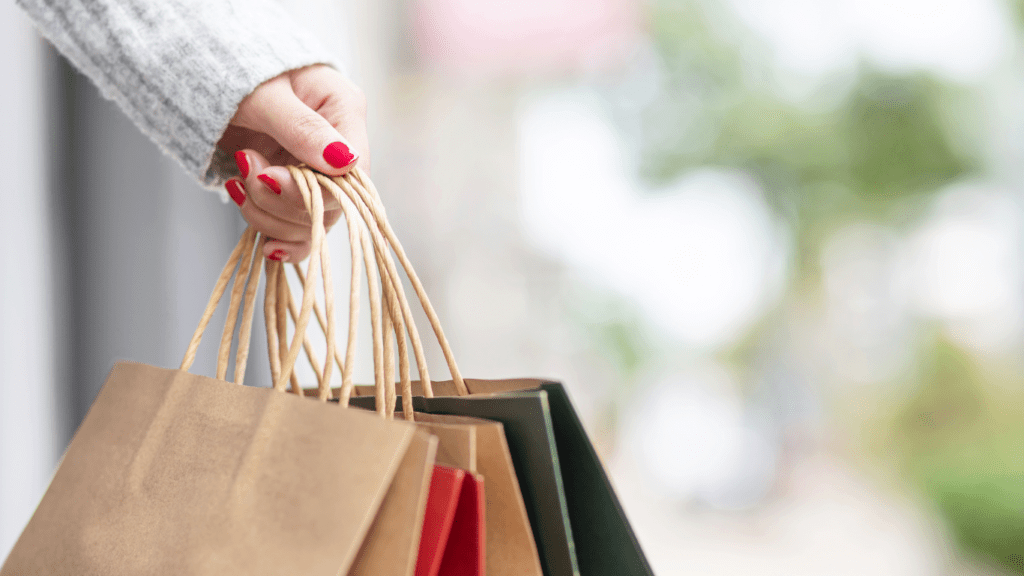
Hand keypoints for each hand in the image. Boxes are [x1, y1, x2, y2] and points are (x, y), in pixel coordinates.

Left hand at [217, 64, 368, 261]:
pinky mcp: (293, 191)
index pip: (352, 172)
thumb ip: (301, 127)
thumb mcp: (266, 93)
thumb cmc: (236, 67)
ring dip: (268, 215)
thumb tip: (344, 162)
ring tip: (238, 180)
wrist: (206, 70)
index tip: (269, 177)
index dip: (314, 190)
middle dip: (281, 200)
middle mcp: (337, 148)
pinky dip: (273, 234)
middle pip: (331, 204)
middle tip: (246, 168)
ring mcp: (316, 172)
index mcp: (344, 112)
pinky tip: (261, 238)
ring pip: (310, 222)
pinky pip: (295, 230)